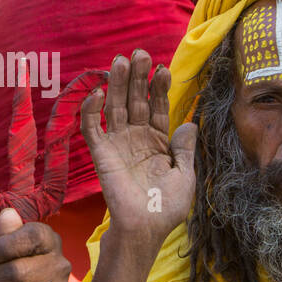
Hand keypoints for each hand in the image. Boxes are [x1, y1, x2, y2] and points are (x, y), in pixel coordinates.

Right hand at [80, 50, 195, 246]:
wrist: (145, 228)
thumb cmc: (166, 207)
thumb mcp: (185, 177)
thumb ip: (185, 149)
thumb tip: (189, 123)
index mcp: (157, 142)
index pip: (157, 107)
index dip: (159, 88)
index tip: (164, 69)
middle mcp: (136, 137)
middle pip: (135, 100)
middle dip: (137, 78)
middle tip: (139, 54)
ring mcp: (118, 143)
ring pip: (114, 107)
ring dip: (116, 84)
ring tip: (120, 61)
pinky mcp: (101, 153)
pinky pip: (93, 128)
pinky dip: (91, 110)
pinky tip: (97, 93)